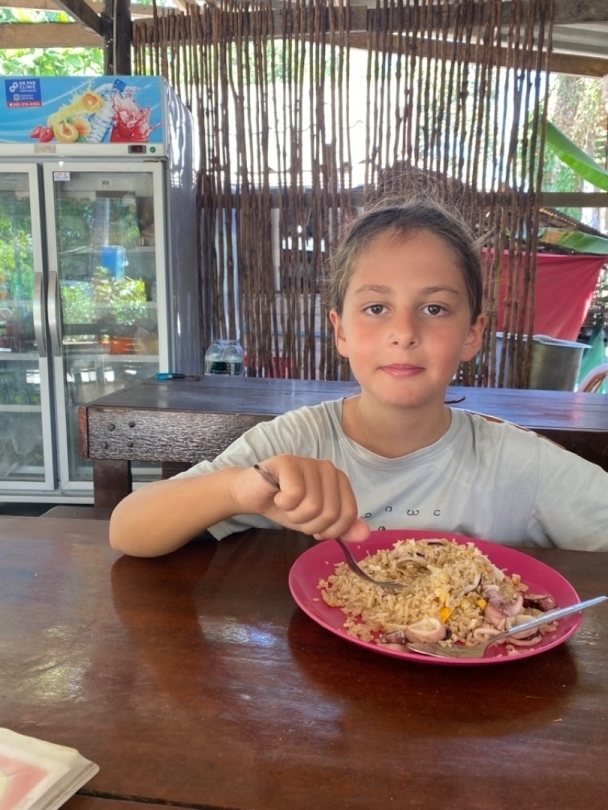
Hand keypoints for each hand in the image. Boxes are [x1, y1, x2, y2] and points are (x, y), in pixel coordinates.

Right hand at [232, 455, 368, 541]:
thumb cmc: (287, 506)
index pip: (348, 514)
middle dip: (308, 524)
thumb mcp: (317, 523)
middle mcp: (328, 468)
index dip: (329, 530)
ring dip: (294, 516)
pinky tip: (278, 496)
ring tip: (286, 505)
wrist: (254, 495)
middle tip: (295, 513)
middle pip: (330, 513)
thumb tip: (365, 535)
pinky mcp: (287, 462)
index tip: (313, 524)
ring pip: (312, 506)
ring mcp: (309, 462)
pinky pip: (295, 495)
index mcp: (340, 481)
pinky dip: (283, 504)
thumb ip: (342, 528)